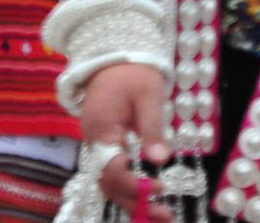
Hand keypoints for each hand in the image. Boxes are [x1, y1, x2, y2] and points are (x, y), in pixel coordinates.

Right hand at [80, 60, 169, 204]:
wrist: (113, 53)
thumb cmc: (132, 71)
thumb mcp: (148, 95)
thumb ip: (152, 128)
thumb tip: (161, 160)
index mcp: (102, 128)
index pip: (112, 169)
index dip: (135, 185)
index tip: (161, 189)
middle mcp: (94, 140)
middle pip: (107, 182)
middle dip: (134, 202)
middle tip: (165, 215)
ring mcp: (96, 141)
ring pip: (108, 180)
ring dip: (131, 199)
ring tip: (159, 213)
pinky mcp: (104, 141)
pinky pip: (111, 170)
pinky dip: (127, 187)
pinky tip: (145, 195)